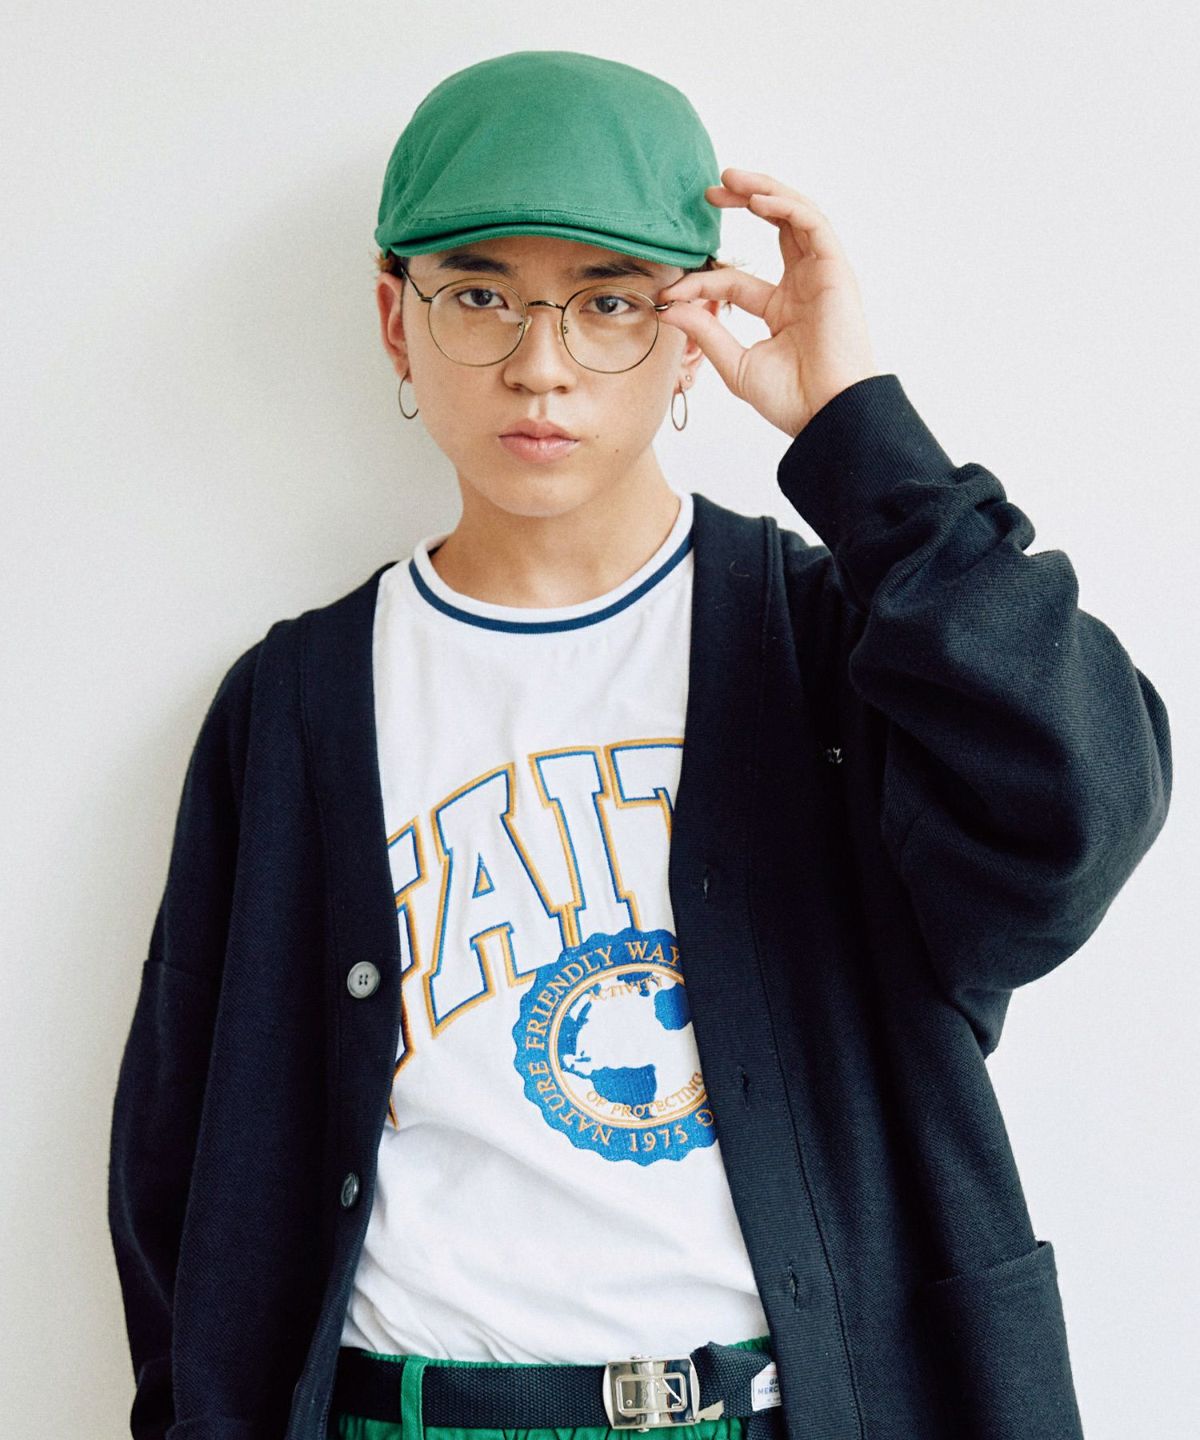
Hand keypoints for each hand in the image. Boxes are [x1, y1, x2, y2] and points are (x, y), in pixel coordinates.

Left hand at [656, 167, 880, 437]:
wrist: (827, 415)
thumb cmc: (792, 400)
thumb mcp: (737, 365)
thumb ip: (707, 333)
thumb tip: (672, 307)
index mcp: (781, 310)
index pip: (733, 281)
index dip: (701, 281)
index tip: (671, 290)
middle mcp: (802, 287)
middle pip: (774, 228)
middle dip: (743, 203)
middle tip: (710, 191)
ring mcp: (821, 276)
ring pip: (794, 215)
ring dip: (763, 190)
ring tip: (730, 179)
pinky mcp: (837, 271)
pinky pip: (812, 224)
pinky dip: (785, 206)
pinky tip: (757, 199)